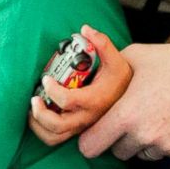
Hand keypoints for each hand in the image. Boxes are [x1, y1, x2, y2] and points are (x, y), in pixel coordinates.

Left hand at [27, 25, 132, 147]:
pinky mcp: (77, 132)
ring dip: (37, 125)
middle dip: (39, 113)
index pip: (67, 101)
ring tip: (34, 108)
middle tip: (34, 98)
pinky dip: (42, 130)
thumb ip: (103, 43)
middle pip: (57, 126)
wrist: (135, 104)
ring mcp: (81, 128)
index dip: (52, 90)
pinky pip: (56, 139)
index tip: (46, 79)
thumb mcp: (118, 60)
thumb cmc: (124, 82)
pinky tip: (40, 114)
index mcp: (95, 101)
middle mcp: (87, 119)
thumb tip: (85, 29)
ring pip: (53, 137)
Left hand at [77, 35, 169, 160]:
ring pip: (143, 154)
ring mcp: (169, 146)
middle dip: (119, 139)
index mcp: (127, 115)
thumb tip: (82, 43)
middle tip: (129, 120)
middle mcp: (146, 136)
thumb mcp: (133, 56)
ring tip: (155, 115)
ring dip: (144, 142)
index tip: (93, 134)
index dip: (89, 140)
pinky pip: (168, 153)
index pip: (92, 146)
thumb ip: (105, 64)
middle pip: (118, 153)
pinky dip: (168, 142)